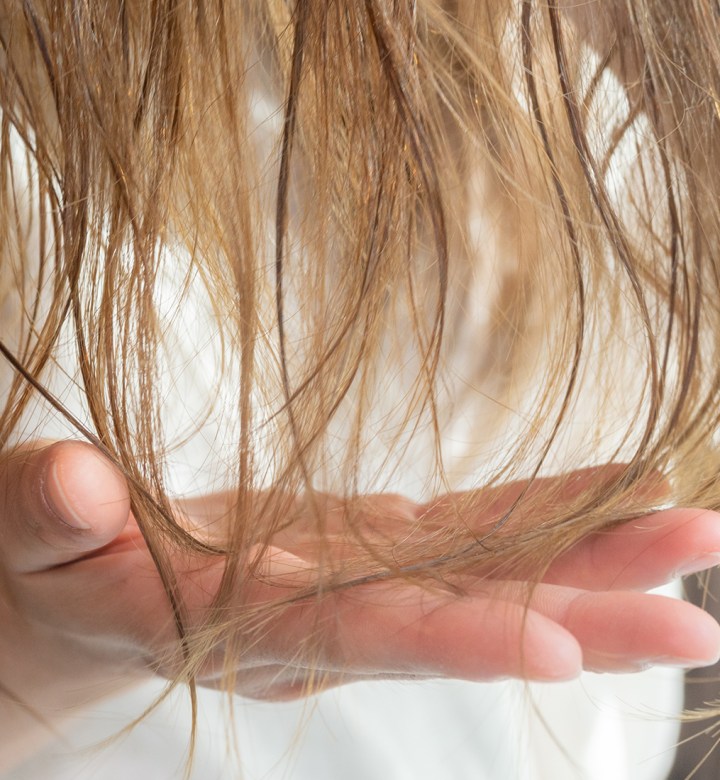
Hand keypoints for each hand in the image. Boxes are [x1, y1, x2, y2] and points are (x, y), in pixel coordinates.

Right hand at [2, 441, 719, 765]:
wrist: (72, 595)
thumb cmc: (43, 574)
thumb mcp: (26, 541)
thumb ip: (46, 519)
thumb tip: (76, 482)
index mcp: (235, 619)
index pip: (357, 636)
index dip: (455, 643)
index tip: (565, 648)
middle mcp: (316, 610)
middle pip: (457, 618)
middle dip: (578, 617)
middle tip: (696, 611)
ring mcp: (350, 575)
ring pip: (482, 572)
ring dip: (587, 561)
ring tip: (690, 543)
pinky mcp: (360, 541)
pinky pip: (462, 528)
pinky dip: (537, 510)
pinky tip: (605, 495)